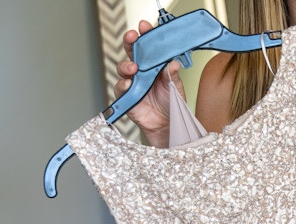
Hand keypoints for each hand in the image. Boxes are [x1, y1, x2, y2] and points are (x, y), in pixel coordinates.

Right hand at [114, 20, 186, 146]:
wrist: (167, 125)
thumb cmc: (171, 104)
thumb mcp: (176, 87)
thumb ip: (172, 75)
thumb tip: (173, 62)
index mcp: (155, 65)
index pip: (148, 46)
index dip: (145, 35)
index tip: (144, 27)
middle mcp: (142, 71)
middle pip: (131, 52)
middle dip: (130, 42)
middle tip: (132, 37)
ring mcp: (133, 82)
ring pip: (123, 67)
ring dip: (126, 65)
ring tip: (133, 68)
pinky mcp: (127, 96)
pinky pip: (120, 87)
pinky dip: (123, 84)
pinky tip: (128, 84)